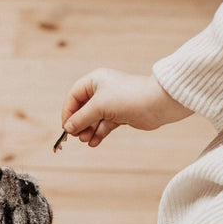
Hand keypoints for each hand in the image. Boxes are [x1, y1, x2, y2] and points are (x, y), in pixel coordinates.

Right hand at [60, 68, 192, 146]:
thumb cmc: (127, 97)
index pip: (74, 96)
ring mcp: (112, 104)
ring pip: (94, 119)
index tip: (66, 127)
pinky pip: (104, 125)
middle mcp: (102, 90)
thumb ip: (81, 118)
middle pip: (83, 109)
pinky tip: (94, 142)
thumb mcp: (99, 106)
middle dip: (79, 123)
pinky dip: (99, 134)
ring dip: (88, 130)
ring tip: (86, 140)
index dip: (68, 111)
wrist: (156, 104)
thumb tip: (68, 128)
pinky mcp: (121, 115)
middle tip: (77, 136)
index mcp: (95, 81)